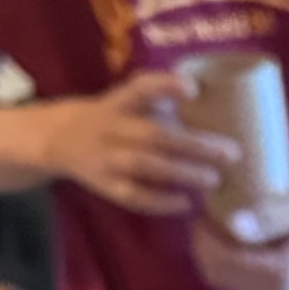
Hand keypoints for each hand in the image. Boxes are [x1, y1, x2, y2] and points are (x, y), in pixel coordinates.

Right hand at [45, 71, 240, 215]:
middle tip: (232, 153)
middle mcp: (110, 127)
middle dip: (194, 144)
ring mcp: (105, 157)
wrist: (56, 138)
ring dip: (182, 173)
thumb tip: (218, 110)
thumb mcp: (126, 102)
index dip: (165, 86)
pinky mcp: (104, 184)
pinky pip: (133, 195)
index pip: (140, 88)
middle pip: (154, 134)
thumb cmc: (111, 118)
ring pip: (145, 165)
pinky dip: (160, 201)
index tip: (194, 89)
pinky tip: (186, 203)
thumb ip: (161, 104)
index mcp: (118, 102)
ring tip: (214, 180)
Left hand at [191, 186, 288, 289]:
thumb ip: (270, 216)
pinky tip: (231, 238)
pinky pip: (234, 281)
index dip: (203, 235)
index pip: (220, 261)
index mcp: (280, 278)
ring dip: (213, 252)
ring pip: (222, 279)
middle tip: (205, 214)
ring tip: (217, 223)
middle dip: (203, 245)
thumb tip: (232, 226)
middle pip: (216, 274)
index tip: (203, 208)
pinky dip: (225, 260)